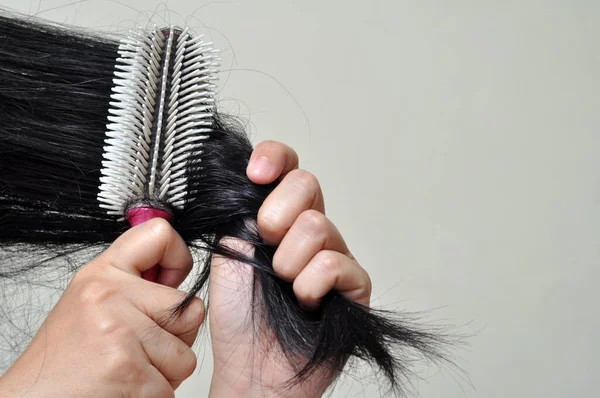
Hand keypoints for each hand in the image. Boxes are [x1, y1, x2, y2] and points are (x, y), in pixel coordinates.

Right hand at [0, 220, 203, 397]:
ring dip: (165, 373)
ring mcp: (120, 331)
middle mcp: (111, 295)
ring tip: (129, 371)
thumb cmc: (64, 359)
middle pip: (190, 309)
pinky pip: (169, 387)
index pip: (160, 234)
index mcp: (103, 273)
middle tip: (141, 349)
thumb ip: (134, 284)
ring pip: (185, 355)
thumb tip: (178, 273)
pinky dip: (153, 396)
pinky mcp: (128, 370)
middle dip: (177, 338)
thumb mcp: (91, 301)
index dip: (179, 258)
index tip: (172, 281)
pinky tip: (123, 389)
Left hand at [209, 141, 371, 396]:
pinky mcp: (355, 286)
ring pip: (318, 225)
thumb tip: (251, 172)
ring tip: (282, 286)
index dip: (275, 157)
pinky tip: (304, 303)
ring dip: (288, 261)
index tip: (255, 173)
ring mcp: (335, 254)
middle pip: (307, 183)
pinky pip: (334, 264)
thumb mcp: (229, 249)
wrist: (251, 365)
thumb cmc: (239, 314)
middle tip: (265, 246)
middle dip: (276, 215)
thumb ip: (243, 208)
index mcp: (279, 216)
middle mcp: (309, 229)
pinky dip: (309, 285)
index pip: (287, 165)